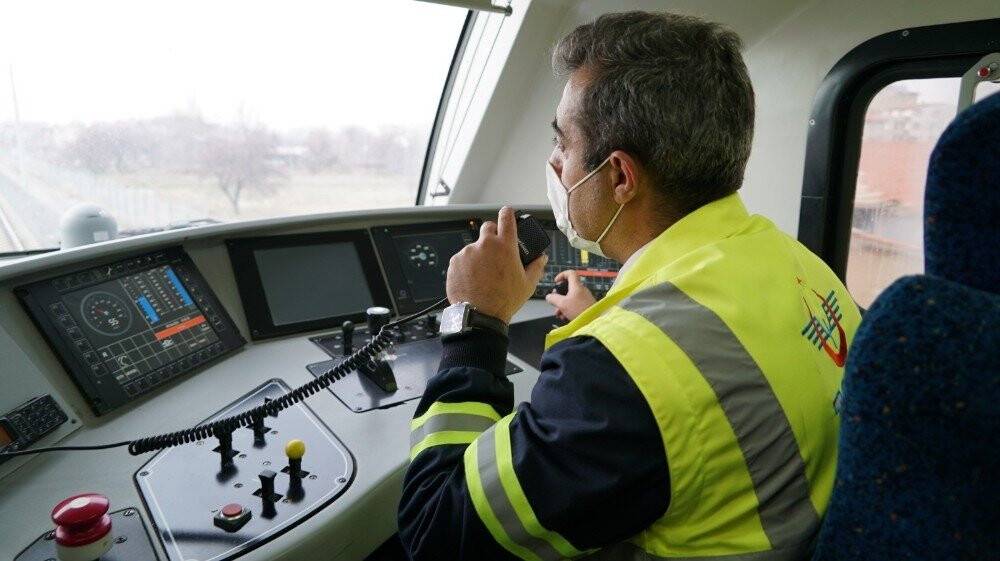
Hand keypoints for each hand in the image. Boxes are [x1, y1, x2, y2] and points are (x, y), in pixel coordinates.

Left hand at [446, 207, 548, 323]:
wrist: (480, 315)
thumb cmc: (504, 300)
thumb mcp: (527, 284)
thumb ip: (536, 266)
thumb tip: (541, 258)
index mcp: (505, 246)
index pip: (506, 218)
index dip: (507, 214)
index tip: (507, 213)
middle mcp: (485, 245)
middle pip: (488, 228)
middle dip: (492, 235)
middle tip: (496, 251)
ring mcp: (468, 252)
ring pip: (475, 246)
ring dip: (479, 255)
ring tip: (484, 274)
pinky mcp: (455, 262)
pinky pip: (462, 258)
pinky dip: (467, 265)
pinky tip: (473, 279)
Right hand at [544, 270, 595, 321]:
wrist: (593, 321)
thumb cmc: (579, 310)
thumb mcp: (562, 304)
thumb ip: (553, 299)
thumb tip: (549, 296)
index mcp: (576, 286)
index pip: (570, 273)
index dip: (561, 275)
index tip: (556, 282)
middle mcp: (581, 290)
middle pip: (568, 288)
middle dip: (559, 296)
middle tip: (555, 302)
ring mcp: (584, 298)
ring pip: (570, 298)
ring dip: (562, 304)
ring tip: (559, 313)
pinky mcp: (586, 305)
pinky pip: (575, 304)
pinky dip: (568, 308)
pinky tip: (564, 316)